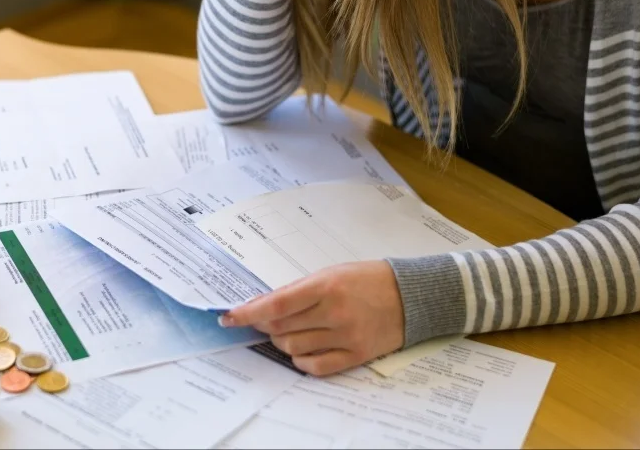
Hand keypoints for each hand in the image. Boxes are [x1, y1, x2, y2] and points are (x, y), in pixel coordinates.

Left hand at [220, 261, 405, 375]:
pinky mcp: (355, 355)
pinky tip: (302, 348)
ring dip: (281, 341)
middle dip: (263, 325)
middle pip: (280, 328)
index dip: (247, 313)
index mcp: (326, 286)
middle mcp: (335, 313)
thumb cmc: (367, 279)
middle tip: (262, 320)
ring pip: (293, 347)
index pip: (276, 304)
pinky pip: (315, 366)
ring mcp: (346, 336)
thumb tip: (263, 305)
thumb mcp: (331, 273)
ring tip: (287, 331)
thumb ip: (298, 290)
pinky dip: (300, 359)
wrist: (411, 295)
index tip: (228, 317)